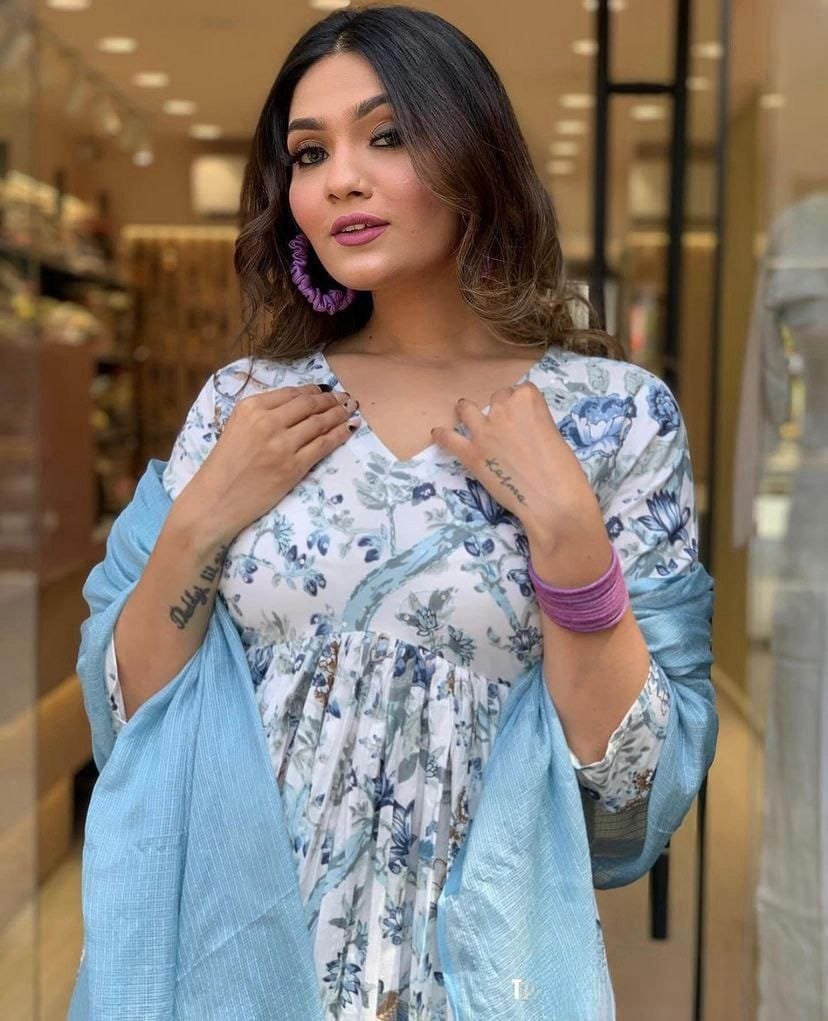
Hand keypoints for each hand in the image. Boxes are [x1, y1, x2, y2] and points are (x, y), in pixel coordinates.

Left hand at [430, 382, 603, 548]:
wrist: (552, 501)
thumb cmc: (564, 472)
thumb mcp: (554, 435)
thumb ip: (536, 424)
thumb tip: (524, 430)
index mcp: (528, 401)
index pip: (521, 391)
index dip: (522, 404)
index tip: (523, 417)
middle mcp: (503, 409)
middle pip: (497, 398)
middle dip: (500, 409)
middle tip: (506, 427)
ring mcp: (484, 431)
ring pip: (467, 409)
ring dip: (468, 412)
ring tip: (466, 415)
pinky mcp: (471, 454)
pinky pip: (449, 438)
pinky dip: (442, 436)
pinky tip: (438, 434)